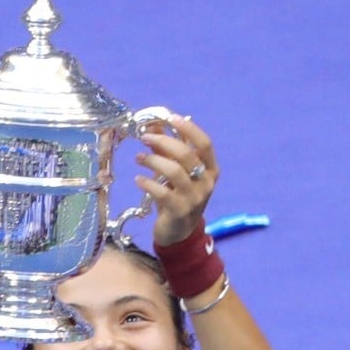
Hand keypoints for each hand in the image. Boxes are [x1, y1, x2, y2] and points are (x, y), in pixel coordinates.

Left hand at [134, 114, 219, 245]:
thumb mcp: (175, 172)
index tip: (170, 117)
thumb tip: (153, 124)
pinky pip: (162, 192)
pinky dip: (147, 183)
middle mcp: (206, 183)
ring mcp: (195, 198)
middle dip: (163, 142)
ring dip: (153, 160)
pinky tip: (138, 180)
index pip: (204, 144)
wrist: (179, 233)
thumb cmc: (177, 197)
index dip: (189, 129)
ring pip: (174, 172)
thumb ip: (166, 150)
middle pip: (187, 155)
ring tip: (138, 158)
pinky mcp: (180, 211)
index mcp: (211, 169)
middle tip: (144, 137)